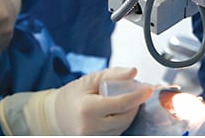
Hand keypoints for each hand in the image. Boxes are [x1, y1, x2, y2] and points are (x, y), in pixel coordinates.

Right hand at [0, 67, 152, 135]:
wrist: (55, 115)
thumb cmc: (72, 95)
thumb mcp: (91, 79)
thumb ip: (114, 74)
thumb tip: (134, 72)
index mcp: (87, 108)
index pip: (121, 103)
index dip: (138, 96)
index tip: (148, 88)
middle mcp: (89, 127)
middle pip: (125, 117)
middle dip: (135, 105)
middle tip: (136, 92)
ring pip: (122, 127)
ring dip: (129, 114)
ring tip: (124, 100)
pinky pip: (116, 133)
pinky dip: (121, 122)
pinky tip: (117, 112)